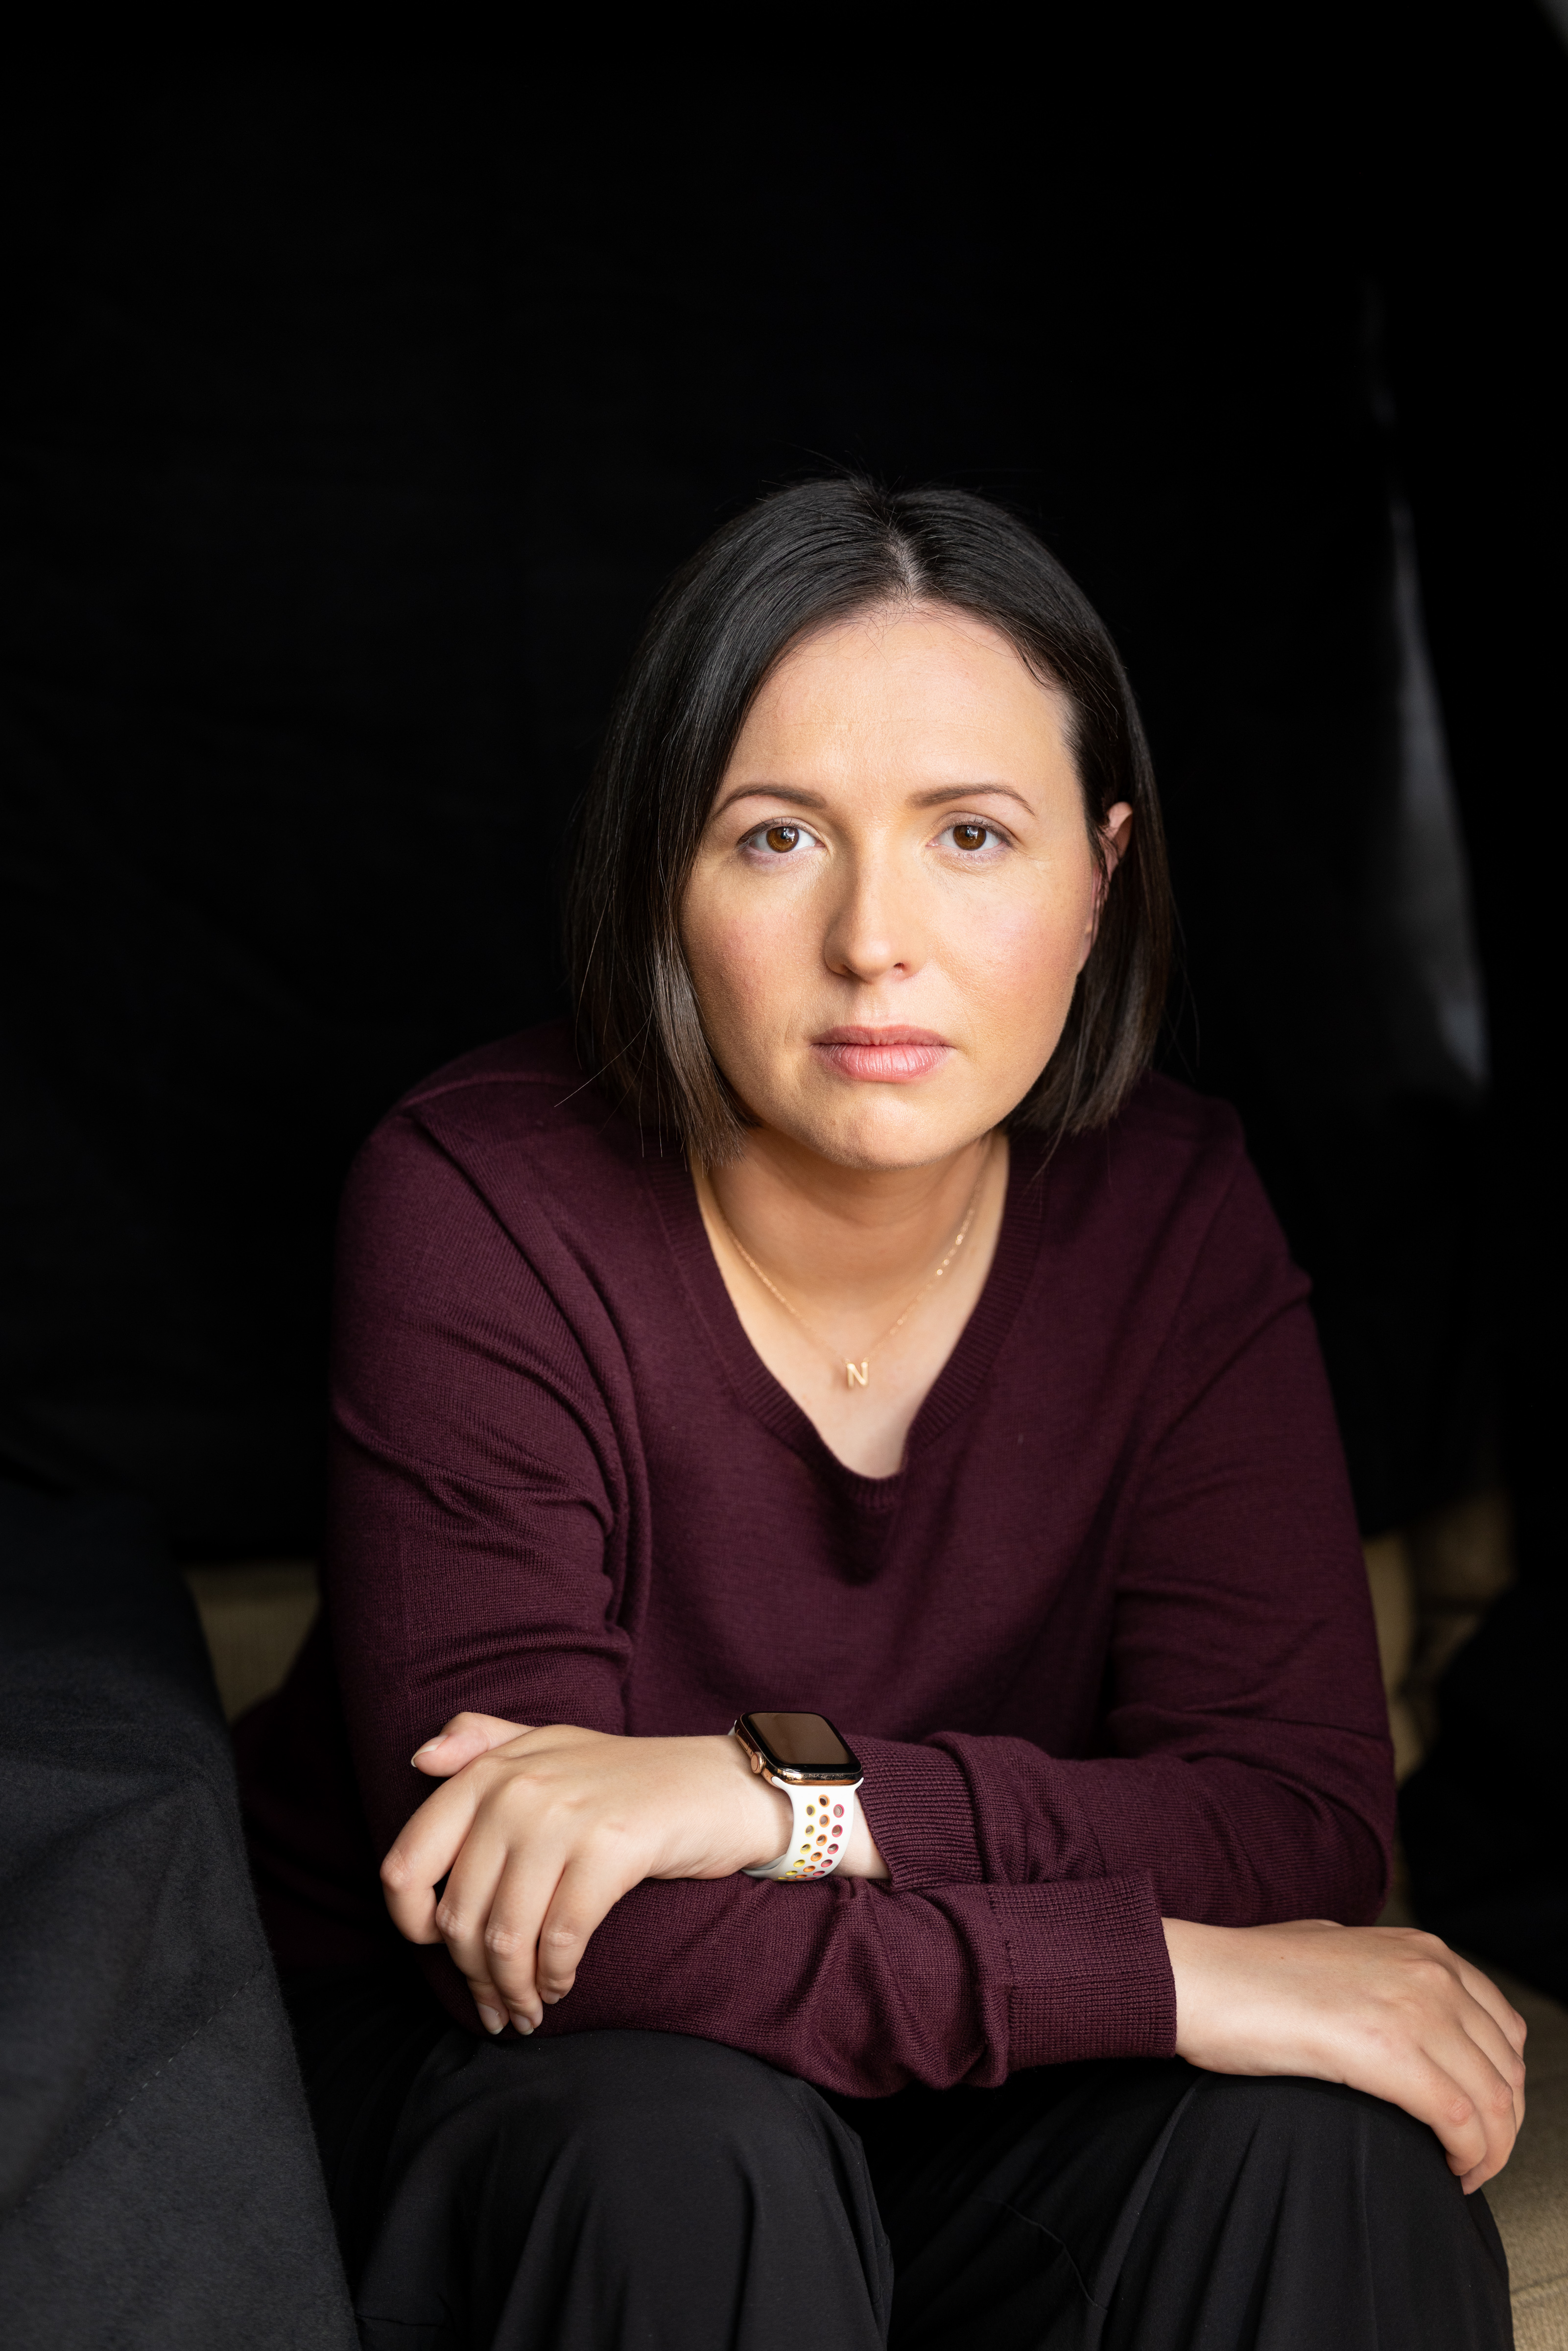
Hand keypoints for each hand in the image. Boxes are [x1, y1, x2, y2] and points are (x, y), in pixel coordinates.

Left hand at [380, 1714, 883, 2035]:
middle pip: (459, 1915)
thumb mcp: (551, 1747)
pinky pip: (560, 1937)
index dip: (411, 1924)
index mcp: (490, 1771)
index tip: (439, 1951)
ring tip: (524, 2010)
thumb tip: (419, 1759)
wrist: (720, 1785)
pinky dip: (553, 1977)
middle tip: (493, 2004)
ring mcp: (565, 1816)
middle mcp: (517, 1789)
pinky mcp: (612, 1848)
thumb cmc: (627, 1777)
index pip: (406, 1863)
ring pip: (505, 1936)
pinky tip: (560, 1987)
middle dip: (471, 1976)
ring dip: (511, 1990)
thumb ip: (482, 1744)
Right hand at [1163, 1917, 1527, 2191]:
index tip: (1481, 2121)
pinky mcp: (1389, 2050)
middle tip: (1473, 2158)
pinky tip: (1446, 2170)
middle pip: (1506, 2070)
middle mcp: (1430, 1972)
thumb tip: (1409, 2015)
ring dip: (1490, 2150)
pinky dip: (1468, 2157)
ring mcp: (1413, 2007)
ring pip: (1493, 2101)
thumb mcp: (1339, 1952)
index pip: (1505, 2029)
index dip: (1502, 2087)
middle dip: (1501, 2125)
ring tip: (1462, 2172)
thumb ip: (1385, 1975)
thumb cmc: (1252, 1974)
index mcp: (1423, 1949)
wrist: (1201, 1979)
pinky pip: (1460, 2120)